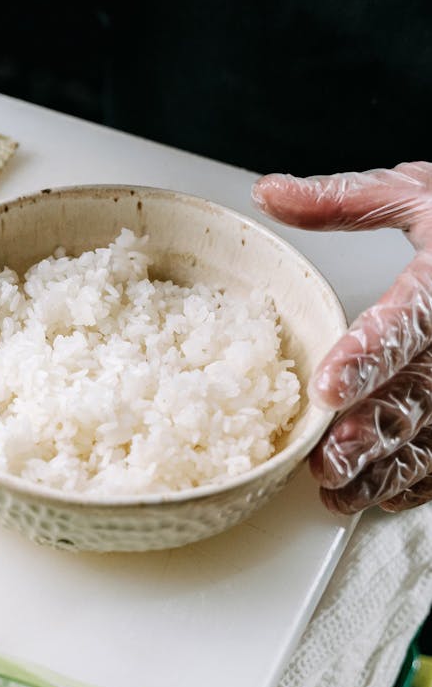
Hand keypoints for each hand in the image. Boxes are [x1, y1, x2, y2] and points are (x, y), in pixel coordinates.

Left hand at [252, 162, 431, 514]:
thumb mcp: (417, 194)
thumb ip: (344, 200)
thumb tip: (269, 194)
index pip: (408, 323)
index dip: (367, 357)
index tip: (329, 387)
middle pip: (419, 395)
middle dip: (370, 433)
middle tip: (327, 459)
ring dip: (387, 467)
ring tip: (337, 489)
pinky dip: (420, 478)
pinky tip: (382, 492)